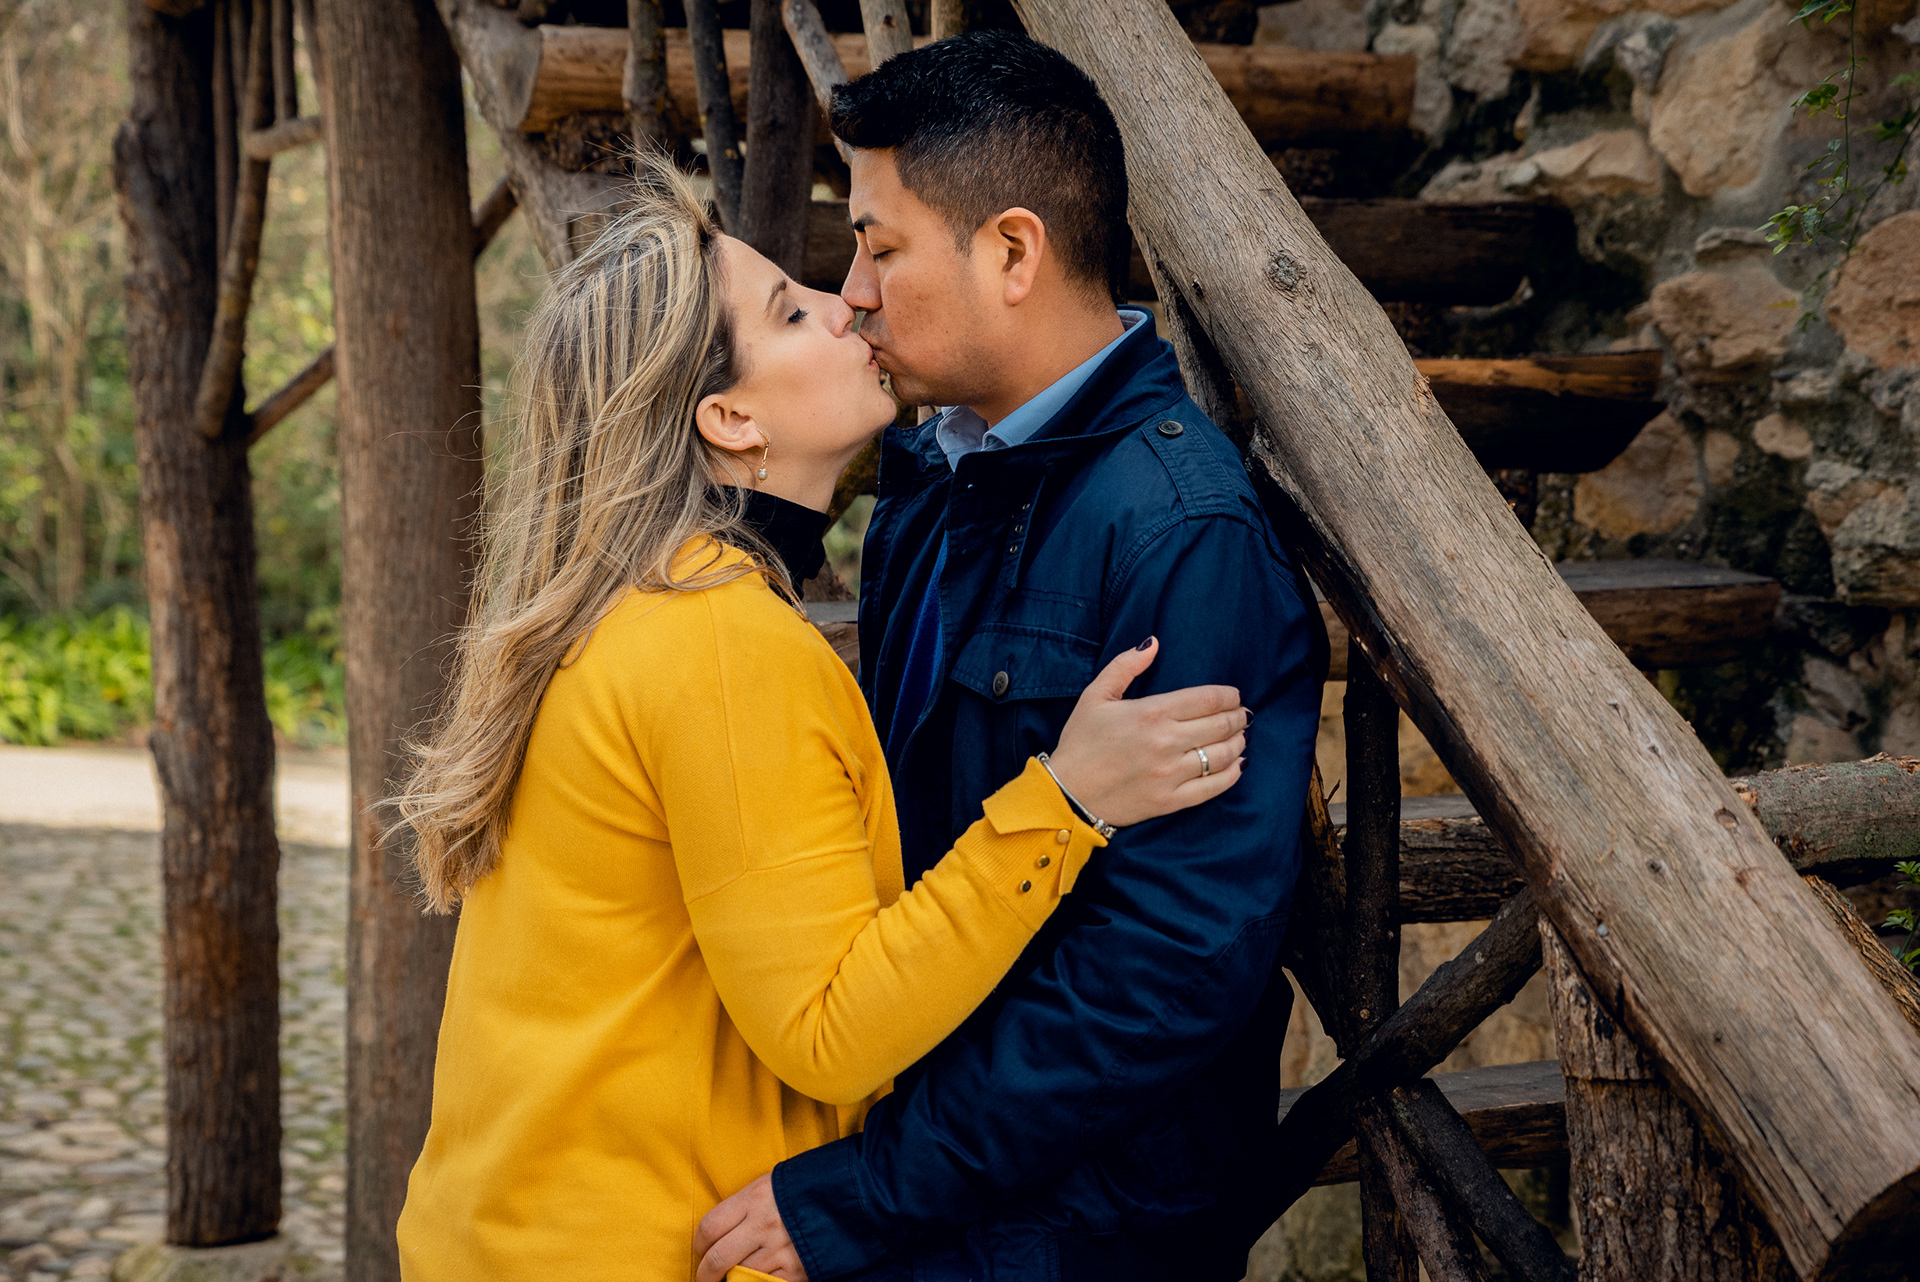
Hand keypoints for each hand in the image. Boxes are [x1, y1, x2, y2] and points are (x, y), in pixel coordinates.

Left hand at [694, 1174, 808, 1281]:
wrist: (854, 1194)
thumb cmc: (807, 1187)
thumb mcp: (773, 1184)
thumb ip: (745, 1207)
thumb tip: (719, 1235)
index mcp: (756, 1197)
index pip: (709, 1227)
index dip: (698, 1244)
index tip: (700, 1250)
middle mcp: (765, 1224)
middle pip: (717, 1258)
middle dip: (705, 1274)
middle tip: (705, 1277)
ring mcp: (781, 1250)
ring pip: (738, 1276)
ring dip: (732, 1280)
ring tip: (735, 1275)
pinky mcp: (796, 1272)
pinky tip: (756, 1279)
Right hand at [1047, 637, 1246, 827]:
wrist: (1067, 793)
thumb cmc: (1081, 742)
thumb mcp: (1095, 696)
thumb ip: (1125, 666)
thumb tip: (1153, 643)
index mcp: (1151, 713)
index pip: (1208, 699)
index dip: (1229, 696)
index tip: (1234, 696)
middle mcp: (1166, 742)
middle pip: (1221, 725)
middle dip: (1238, 717)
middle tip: (1242, 715)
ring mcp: (1170, 774)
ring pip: (1223, 755)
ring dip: (1239, 743)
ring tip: (1240, 737)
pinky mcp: (1170, 801)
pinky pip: (1213, 787)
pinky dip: (1232, 775)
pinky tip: (1236, 765)